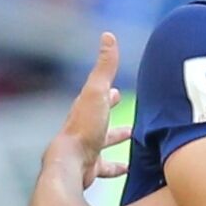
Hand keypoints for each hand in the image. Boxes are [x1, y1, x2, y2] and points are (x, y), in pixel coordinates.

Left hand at [52, 33, 130, 188]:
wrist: (71, 163)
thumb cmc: (84, 127)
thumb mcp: (98, 91)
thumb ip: (105, 67)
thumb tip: (108, 36)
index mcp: (85, 108)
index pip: (98, 96)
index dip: (108, 92)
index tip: (118, 90)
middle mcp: (84, 128)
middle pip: (101, 118)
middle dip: (112, 114)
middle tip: (126, 111)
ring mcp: (88, 148)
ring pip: (104, 142)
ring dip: (116, 138)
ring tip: (134, 138)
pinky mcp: (92, 167)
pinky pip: (107, 166)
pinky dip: (117, 166)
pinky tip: (128, 168)